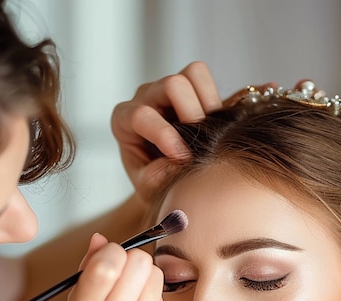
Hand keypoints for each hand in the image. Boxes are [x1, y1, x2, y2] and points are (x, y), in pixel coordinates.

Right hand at [60, 234, 168, 300]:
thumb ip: (87, 271)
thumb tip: (101, 238)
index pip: (107, 264)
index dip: (113, 251)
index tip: (111, 259)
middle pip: (138, 264)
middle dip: (133, 261)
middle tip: (125, 275)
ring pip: (155, 277)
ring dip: (145, 277)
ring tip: (133, 294)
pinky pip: (162, 299)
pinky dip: (152, 299)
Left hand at [111, 61, 221, 203]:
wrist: (165, 179)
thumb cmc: (152, 181)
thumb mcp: (149, 187)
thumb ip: (159, 176)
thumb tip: (180, 161)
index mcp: (124, 120)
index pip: (142, 115)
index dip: (165, 136)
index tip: (182, 158)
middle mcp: (145, 98)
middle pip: (172, 84)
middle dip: (192, 114)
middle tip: (200, 143)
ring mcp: (168, 89)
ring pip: (193, 74)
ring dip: (207, 104)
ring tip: (209, 132)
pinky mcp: (191, 88)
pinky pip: (207, 81)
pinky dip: (215, 101)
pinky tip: (213, 126)